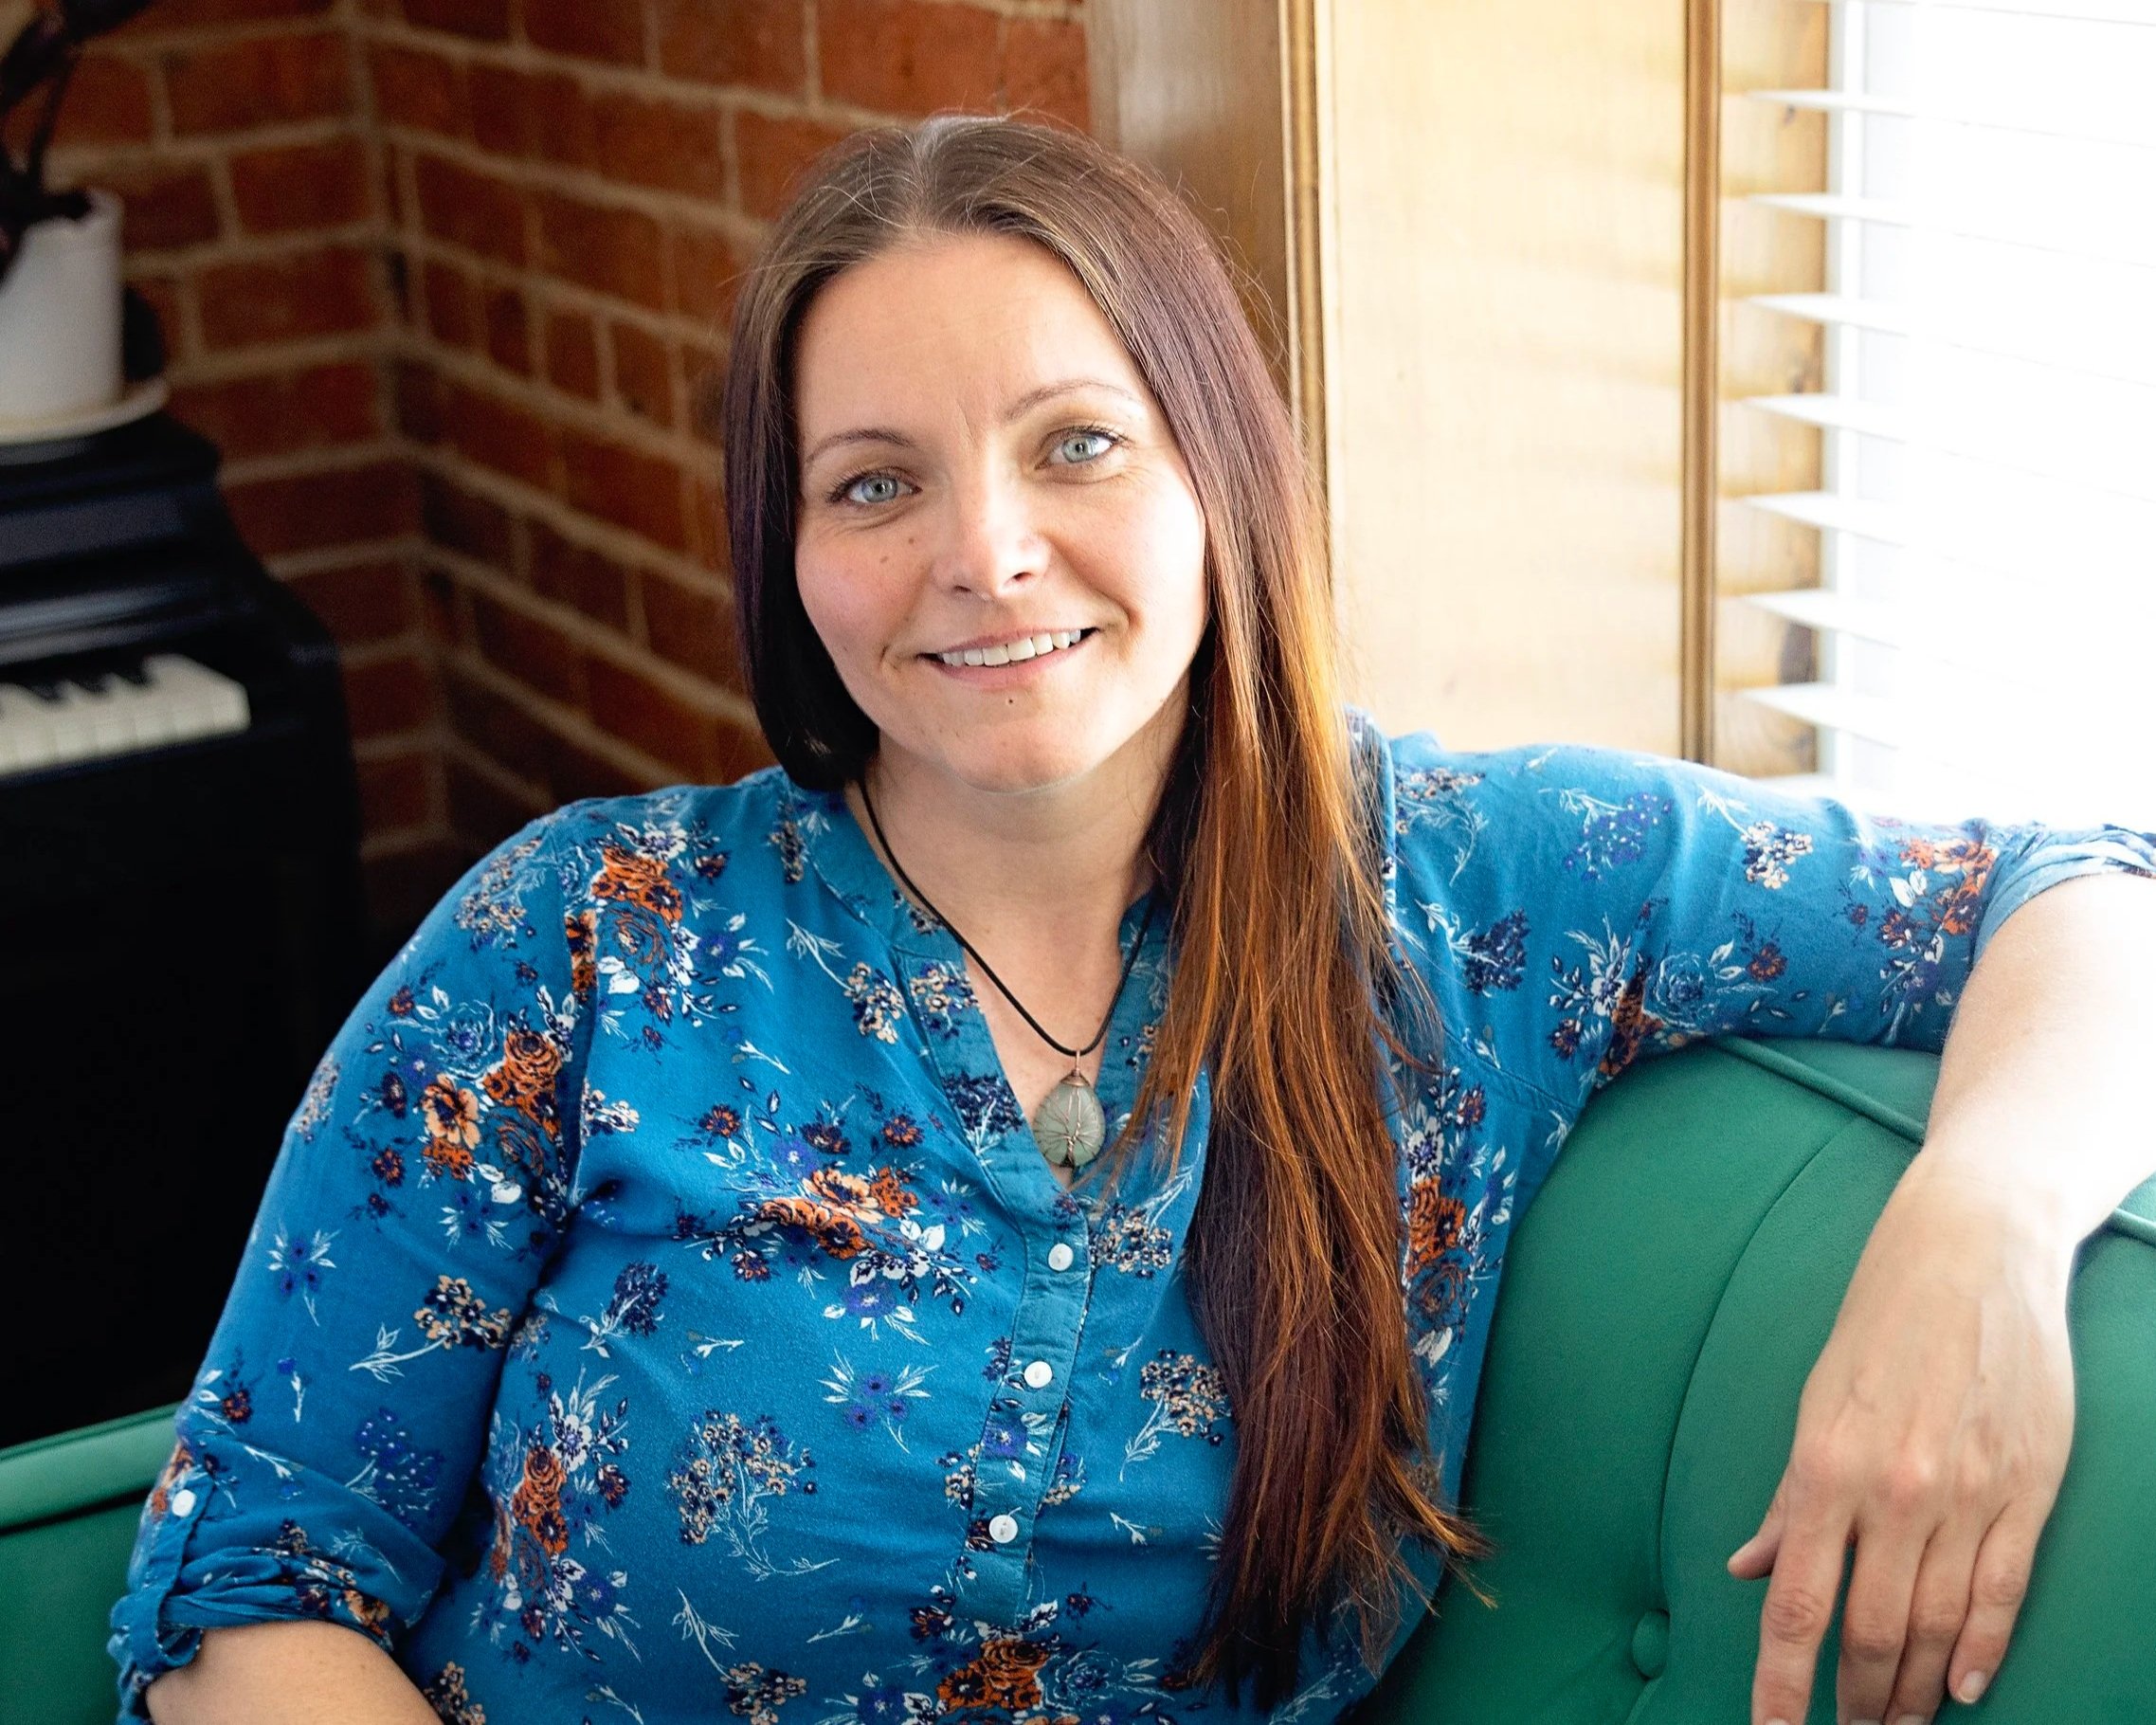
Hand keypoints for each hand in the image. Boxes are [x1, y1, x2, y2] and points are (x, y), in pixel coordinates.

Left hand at [1725, 1165, 2077, 1724]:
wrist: (1971, 1252)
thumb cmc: (1880, 1321)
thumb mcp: (1813, 1401)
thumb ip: (1788, 1499)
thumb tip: (1750, 1570)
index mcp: (1824, 1467)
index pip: (1796, 1606)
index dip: (1782, 1685)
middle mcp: (1893, 1491)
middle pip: (1869, 1631)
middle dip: (1855, 1702)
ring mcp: (1966, 1494)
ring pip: (1935, 1626)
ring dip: (1913, 1690)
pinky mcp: (2027, 1489)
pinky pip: (2002, 1591)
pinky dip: (1981, 1649)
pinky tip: (1961, 1688)